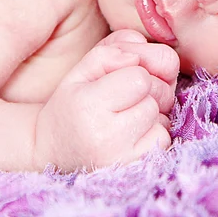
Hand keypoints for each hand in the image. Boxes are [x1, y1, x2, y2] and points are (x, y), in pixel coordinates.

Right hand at [33, 29, 179, 170]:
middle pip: (158, 94)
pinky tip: (131, 135)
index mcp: (88, 106)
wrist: (53, 151)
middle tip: (122, 99)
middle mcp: (106, 136)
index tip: (115, 83)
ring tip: (124, 117)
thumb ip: (113, 50)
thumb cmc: (73, 104)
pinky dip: (154, 132)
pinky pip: (164, 137)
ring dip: (151, 112)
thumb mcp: (82, 70)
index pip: (141, 77)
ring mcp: (122, 158)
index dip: (135, 72)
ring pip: (163, 116)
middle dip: (148, 90)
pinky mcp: (135, 169)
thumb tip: (140, 51)